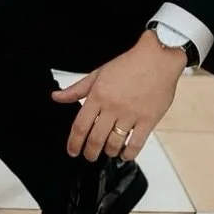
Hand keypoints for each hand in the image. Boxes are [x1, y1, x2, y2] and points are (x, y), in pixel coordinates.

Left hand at [52, 31, 184, 163]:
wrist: (157, 57)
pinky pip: (136, 144)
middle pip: (96, 139)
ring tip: (107, 152)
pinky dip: (128, 153)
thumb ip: (76, 89)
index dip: (74, 143)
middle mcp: (113, 107)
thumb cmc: (129, 64)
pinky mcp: (148, 119)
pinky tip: (124, 154)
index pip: (80, 126)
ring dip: (109, 152)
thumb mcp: (98, 73)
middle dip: (90, 152)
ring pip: (115, 143)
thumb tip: (56, 97)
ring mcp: (131, 114)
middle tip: (89, 156)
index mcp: (98, 95)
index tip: (72, 151)